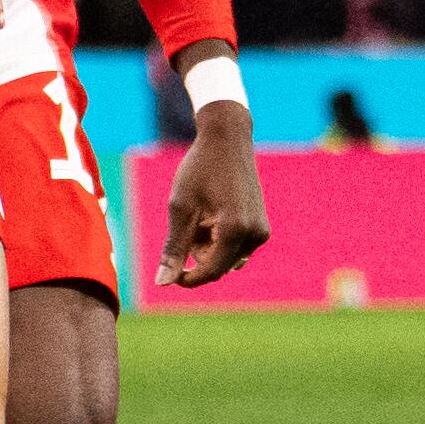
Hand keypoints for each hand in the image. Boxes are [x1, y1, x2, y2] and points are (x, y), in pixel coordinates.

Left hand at [160, 104, 270, 290]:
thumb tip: (162, 283)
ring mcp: (261, 232)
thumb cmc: (200, 170)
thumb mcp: (181, 208)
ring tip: (203, 214)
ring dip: (209, 247)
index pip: (210, 272)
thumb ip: (174, 248)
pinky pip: (236, 248)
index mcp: (235, 230)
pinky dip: (221, 240)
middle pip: (218, 266)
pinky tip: (214, 214)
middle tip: (190, 219)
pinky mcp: (262, 227)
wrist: (228, 139)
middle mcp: (254, 235)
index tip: (169, 271)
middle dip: (198, 253)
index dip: (187, 278)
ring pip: (226, 259)